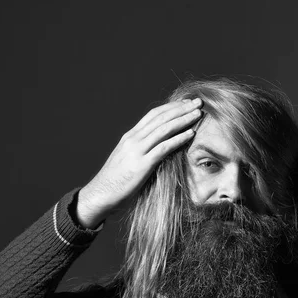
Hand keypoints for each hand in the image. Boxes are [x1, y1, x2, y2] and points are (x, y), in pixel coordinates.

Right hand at [76, 99, 203, 227]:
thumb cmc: (116, 181)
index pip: (153, 115)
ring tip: (198, 114)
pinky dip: (178, 139)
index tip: (185, 103)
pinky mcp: (142, 165)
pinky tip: (191, 134)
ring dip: (183, 120)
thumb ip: (140, 151)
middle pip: (161, 118)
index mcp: (130, 136)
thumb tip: (157, 148)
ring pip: (164, 129)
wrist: (99, 195)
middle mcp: (133, 139)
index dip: (171, 107)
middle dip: (181, 108)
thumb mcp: (127, 160)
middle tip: (197, 102)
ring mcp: (137, 151)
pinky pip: (163, 148)